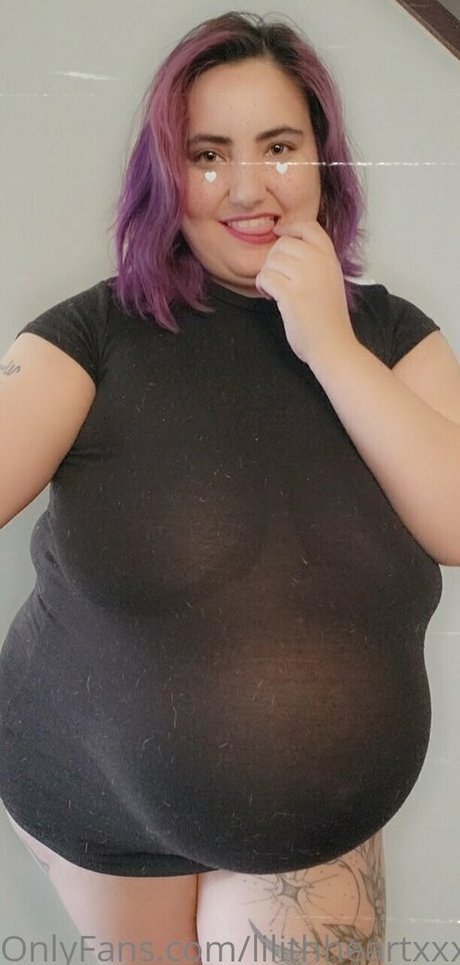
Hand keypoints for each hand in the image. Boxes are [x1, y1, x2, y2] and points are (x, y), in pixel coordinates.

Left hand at [255, 219, 357, 363]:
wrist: (334, 346)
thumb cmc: (329, 319)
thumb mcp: (330, 281)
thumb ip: (315, 262)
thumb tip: (285, 245)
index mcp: (330, 259)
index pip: (308, 227)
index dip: (290, 228)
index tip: (279, 234)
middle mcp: (319, 263)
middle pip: (283, 244)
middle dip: (273, 260)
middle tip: (278, 279)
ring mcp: (306, 278)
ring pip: (271, 261)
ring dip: (267, 275)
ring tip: (275, 291)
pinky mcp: (292, 295)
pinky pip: (265, 277)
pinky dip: (263, 287)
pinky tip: (271, 297)